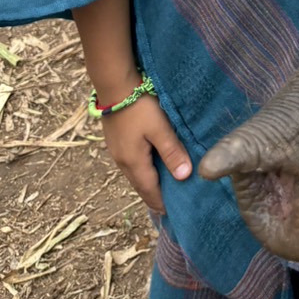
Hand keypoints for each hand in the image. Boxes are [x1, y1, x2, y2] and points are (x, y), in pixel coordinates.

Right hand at [100, 95, 191, 213]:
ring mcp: (117, 152)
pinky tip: (152, 164)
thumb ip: (172, 152)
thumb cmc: (140, 106)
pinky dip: (143, 170)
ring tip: (165, 186)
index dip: (161, 203)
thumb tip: (184, 177)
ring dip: (149, 182)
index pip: (149, 191)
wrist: (114, 85)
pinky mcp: (116, 142)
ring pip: (135, 174)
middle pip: (140, 186)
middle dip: (155, 196)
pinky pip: (132, 163)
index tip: (173, 213)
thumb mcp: (160, 128)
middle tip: (171, 203)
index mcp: (133, 162)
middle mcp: (122, 162)